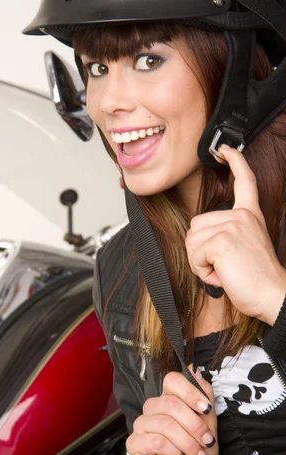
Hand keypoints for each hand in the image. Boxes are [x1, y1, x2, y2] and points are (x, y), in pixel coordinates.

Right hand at [126, 367, 217, 454]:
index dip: (190, 392)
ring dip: (187, 442)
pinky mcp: (134, 443)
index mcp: (169, 399)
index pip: (172, 380)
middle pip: (171, 404)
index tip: (206, 409)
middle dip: (195, 426)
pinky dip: (173, 451)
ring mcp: (141, 425)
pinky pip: (155, 441)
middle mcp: (152, 408)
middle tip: (207, 442)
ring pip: (165, 424)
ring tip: (198, 454)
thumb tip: (194, 370)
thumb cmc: (199, 452)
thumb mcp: (209, 423)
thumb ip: (203, 396)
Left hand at [185, 146, 285, 324]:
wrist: (272, 295)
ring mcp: (232, 226)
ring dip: (201, 262)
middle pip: (196, 225)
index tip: (225, 149)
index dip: (235, 162)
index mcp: (249, 215)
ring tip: (226, 270)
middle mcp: (242, 216)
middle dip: (201, 250)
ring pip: (191, 241)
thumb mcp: (243, 247)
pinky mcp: (221, 240)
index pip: (244, 182)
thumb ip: (226, 234)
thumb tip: (201, 236)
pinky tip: (223, 275)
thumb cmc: (257, 278)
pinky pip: (194, 256)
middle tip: (226, 264)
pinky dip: (203, 271)